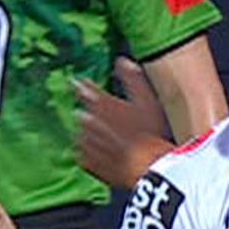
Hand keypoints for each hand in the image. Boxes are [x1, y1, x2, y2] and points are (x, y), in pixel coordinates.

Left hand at [77, 58, 174, 187]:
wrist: (144, 168)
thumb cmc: (150, 133)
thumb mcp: (147, 99)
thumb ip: (133, 79)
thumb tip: (122, 60)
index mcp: (102, 104)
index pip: (86, 90)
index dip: (83, 86)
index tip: (78, 83)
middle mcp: (89, 122)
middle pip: (83, 112)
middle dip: (88, 112)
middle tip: (96, 114)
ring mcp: (87, 143)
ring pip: (82, 133)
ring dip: (89, 132)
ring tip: (103, 136)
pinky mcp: (88, 163)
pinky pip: (83, 154)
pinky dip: (90, 152)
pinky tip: (102, 153)